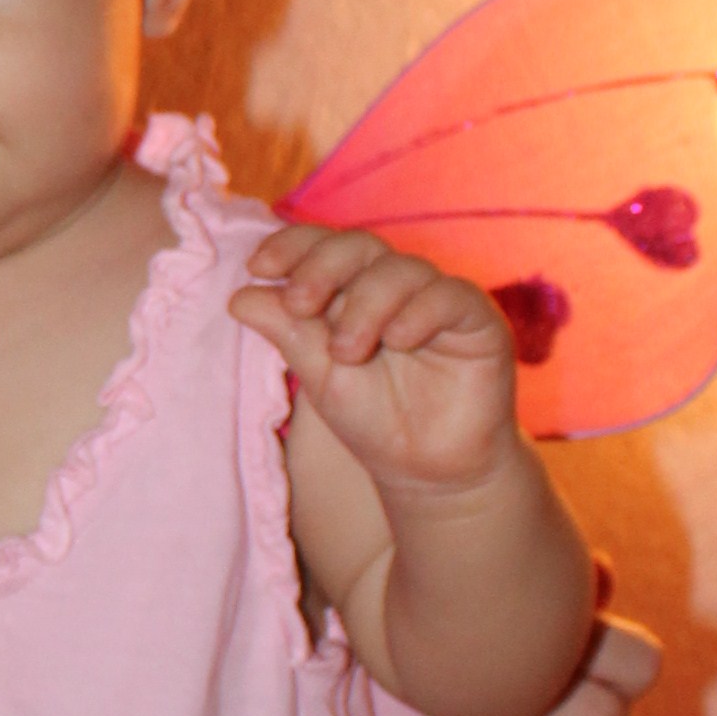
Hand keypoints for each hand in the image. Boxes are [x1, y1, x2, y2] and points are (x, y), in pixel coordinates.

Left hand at [232, 222, 519, 495]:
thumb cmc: (373, 419)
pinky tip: (398, 341)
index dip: (292, 246)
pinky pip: (449, 295)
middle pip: (358, 246)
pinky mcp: (477, 319)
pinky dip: (418, 312)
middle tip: (300, 305)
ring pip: (401, 270)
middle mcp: (393, 287)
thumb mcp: (320, 375)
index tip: (258, 266)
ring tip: (347, 352)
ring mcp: (436, 299)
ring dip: (366, 304)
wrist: (425, 470)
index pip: (321, 247)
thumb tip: (240, 296)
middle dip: (322, 267)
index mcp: (351, 292)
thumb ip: (287, 333)